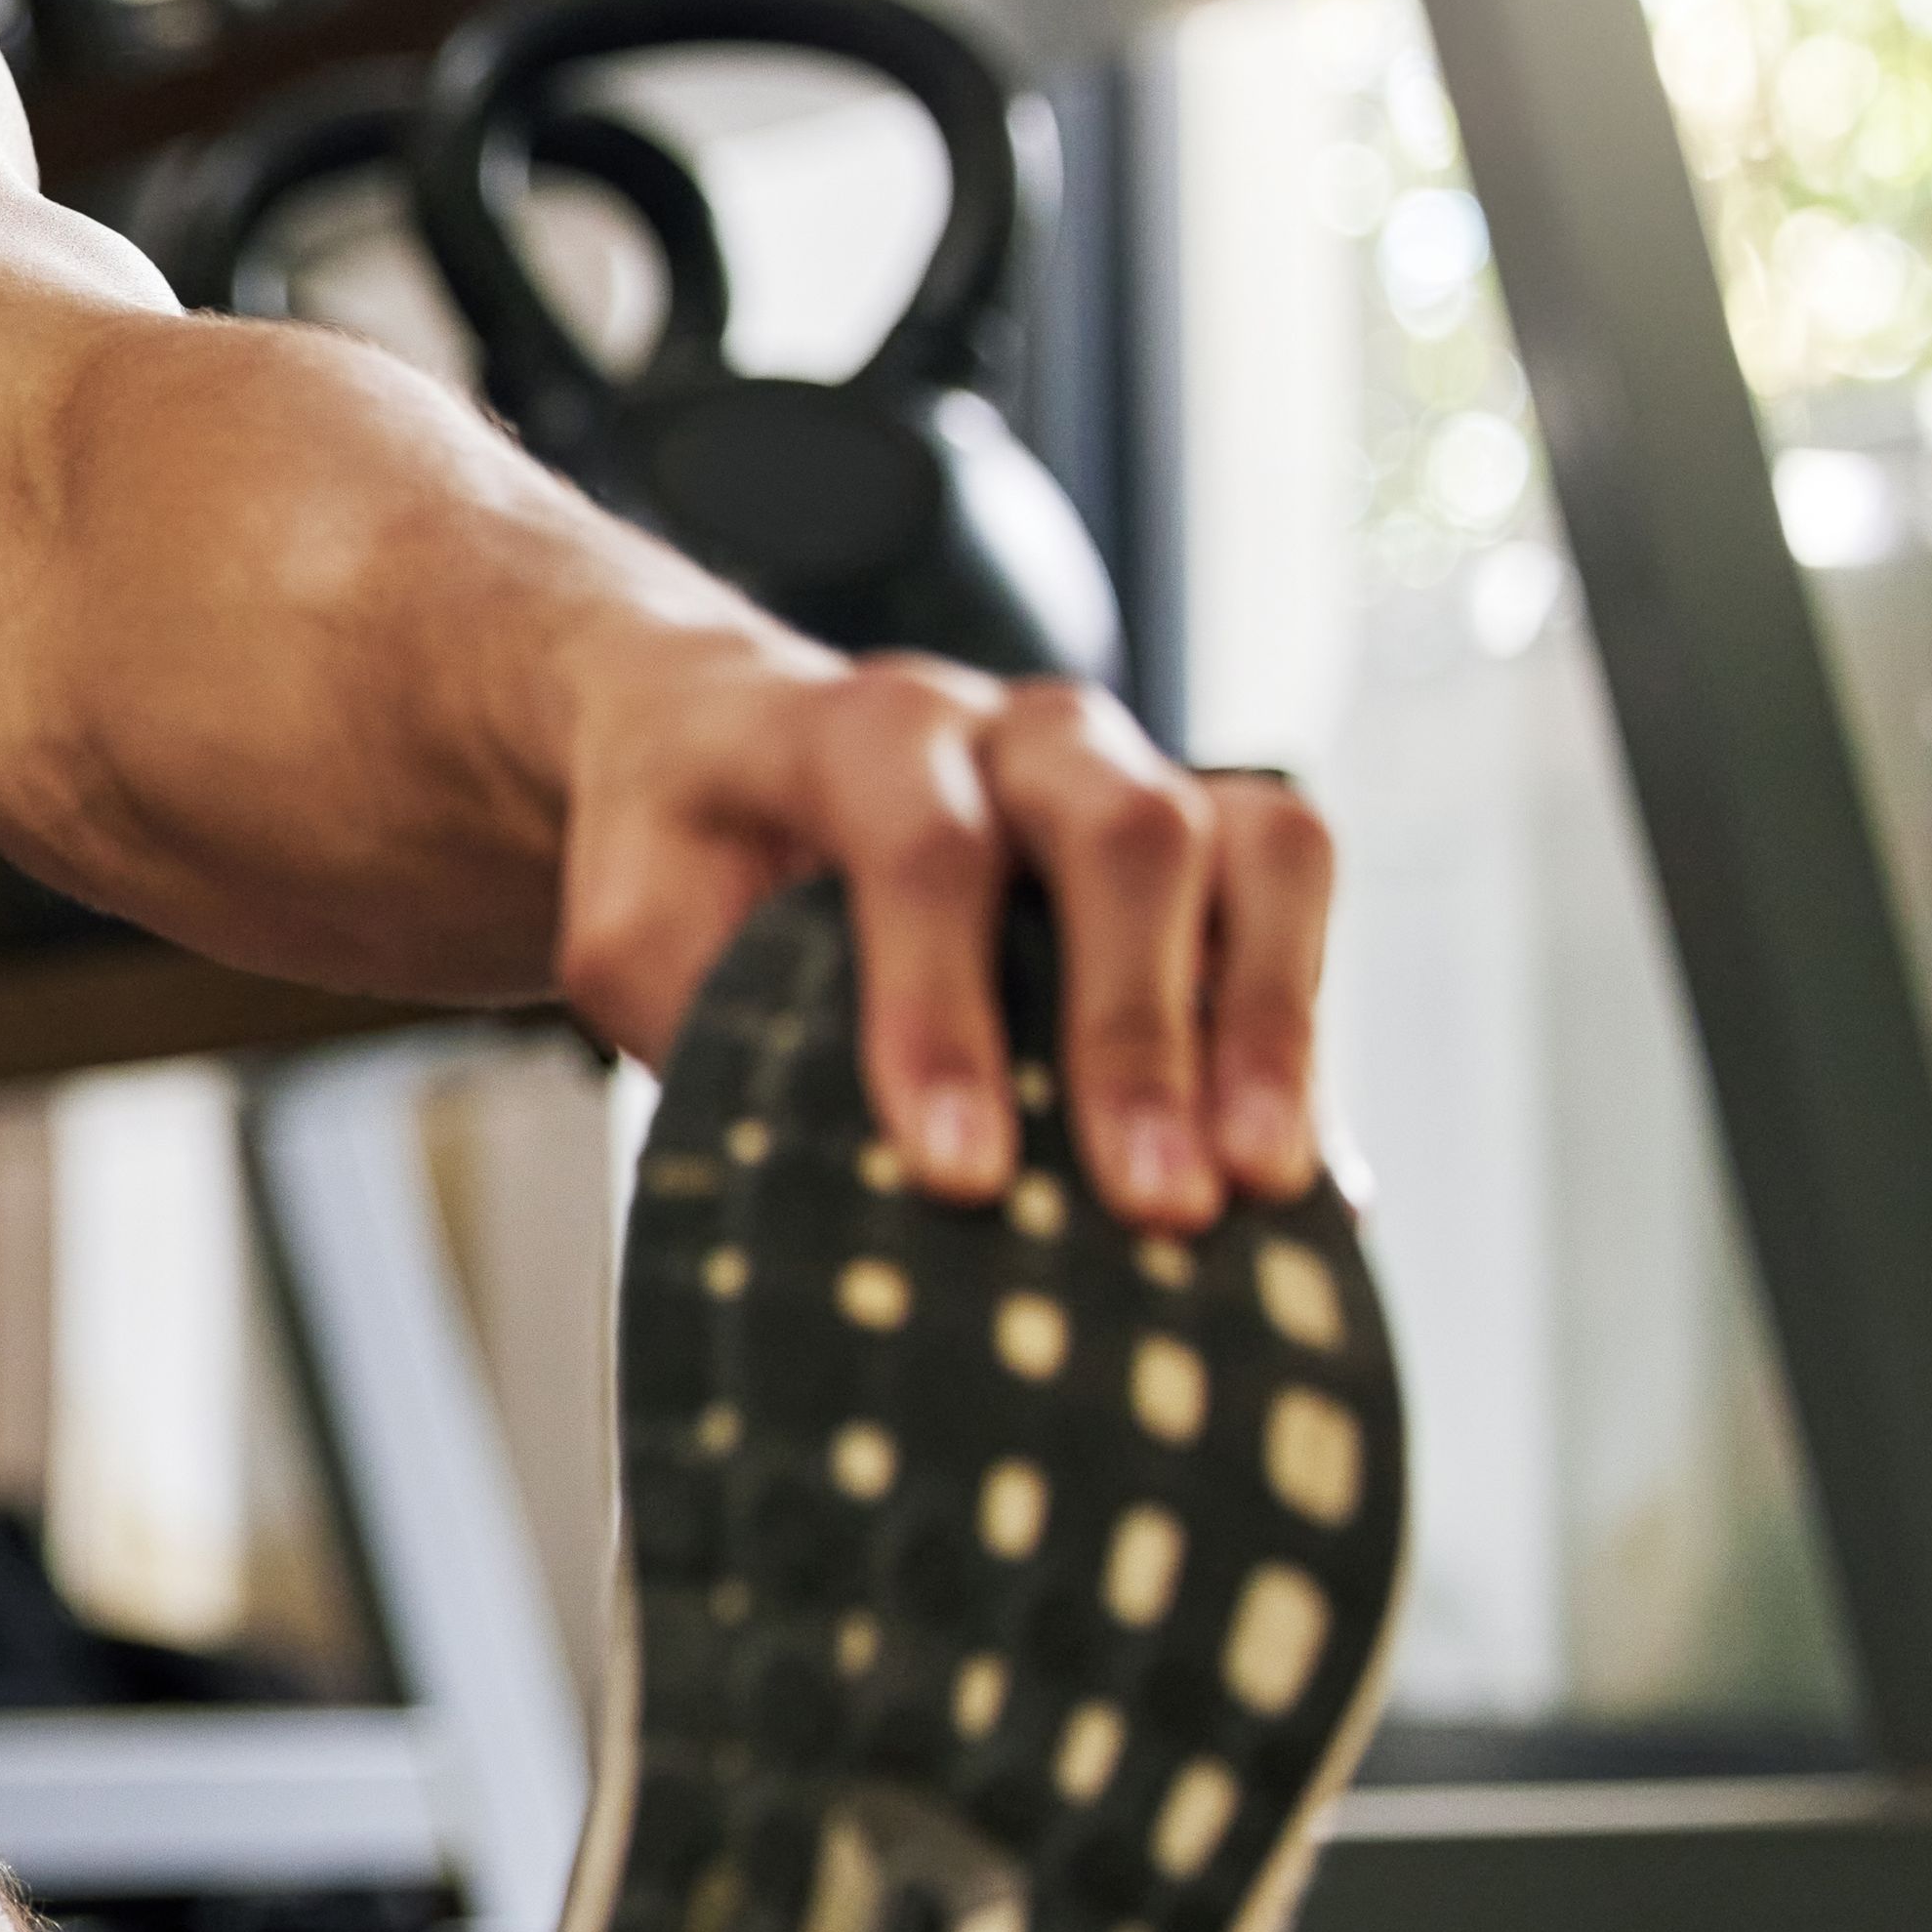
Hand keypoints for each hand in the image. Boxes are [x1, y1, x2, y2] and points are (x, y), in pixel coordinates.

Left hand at [552, 636, 1334, 1230]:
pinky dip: (1301, 1019)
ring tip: (1263, 1185)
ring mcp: (1127, 762)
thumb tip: (811, 1165)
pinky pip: (1294, 883)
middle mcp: (1016, 727)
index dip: (943, 1010)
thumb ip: (690, 1014)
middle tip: (1151, 1205)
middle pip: (1121, 836)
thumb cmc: (684, 857)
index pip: (923, 849)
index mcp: (861, 731)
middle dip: (1136, 1031)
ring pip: (1247, 845)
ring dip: (1261, 1022)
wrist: (731, 746)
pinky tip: (1298, 1166)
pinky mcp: (1202, 819)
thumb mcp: (630, 926)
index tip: (958, 1174)